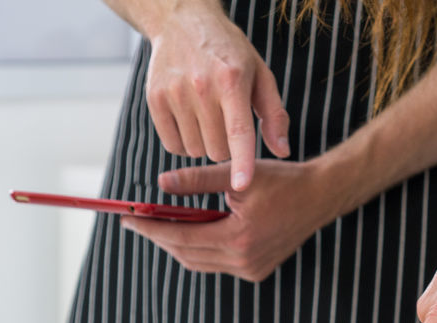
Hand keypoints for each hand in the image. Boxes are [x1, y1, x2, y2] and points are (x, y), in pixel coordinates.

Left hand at [121, 159, 332, 281]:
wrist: (319, 197)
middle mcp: (243, 260)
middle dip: (159, 237)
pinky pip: (216, 264)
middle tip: (136, 222)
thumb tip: (160, 183)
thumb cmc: (281, 180)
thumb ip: (197, 179)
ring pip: (199, 262)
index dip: (151, 228)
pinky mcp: (256, 271)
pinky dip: (199, 250)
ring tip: (158, 226)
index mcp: (238, 237)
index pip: (180, 236)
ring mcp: (250, 270)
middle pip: (186, 253)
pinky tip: (191, 232)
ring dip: (177, 245)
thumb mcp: (237, 174)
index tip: (127, 220)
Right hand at [147, 3, 291, 189]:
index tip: (242, 185)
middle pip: (217, 151)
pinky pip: (172, 145)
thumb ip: (274, 115)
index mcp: (232, 80)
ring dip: (204, 144)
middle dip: (225, 147)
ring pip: (195, 151)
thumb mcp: (260, 74)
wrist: (182, 22)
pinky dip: (183, 142)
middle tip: (225, 122)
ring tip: (206, 116)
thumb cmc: (228, 53)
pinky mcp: (154, 99)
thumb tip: (282, 151)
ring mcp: (175, 93)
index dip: (242, 161)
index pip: (238, 131)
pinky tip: (189, 120)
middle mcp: (201, 87)